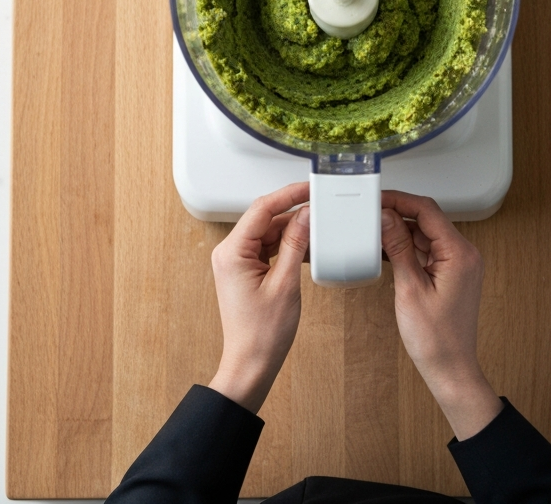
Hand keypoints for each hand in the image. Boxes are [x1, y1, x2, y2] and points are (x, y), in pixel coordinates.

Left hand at [208, 182, 309, 412]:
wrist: (251, 365)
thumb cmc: (262, 334)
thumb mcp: (286, 283)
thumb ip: (295, 243)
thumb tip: (306, 214)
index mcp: (232, 252)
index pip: (262, 208)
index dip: (289, 193)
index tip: (309, 186)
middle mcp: (230, 253)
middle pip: (265, 218)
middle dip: (294, 213)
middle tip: (320, 206)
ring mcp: (237, 262)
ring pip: (269, 232)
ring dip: (293, 231)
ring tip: (318, 230)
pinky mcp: (247, 270)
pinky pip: (269, 247)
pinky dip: (288, 245)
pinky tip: (307, 248)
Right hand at [381, 191, 502, 440]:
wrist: (451, 370)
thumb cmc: (436, 339)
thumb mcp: (409, 289)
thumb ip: (398, 248)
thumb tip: (386, 217)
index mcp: (459, 253)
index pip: (427, 210)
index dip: (400, 200)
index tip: (377, 198)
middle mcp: (464, 254)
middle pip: (427, 219)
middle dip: (398, 214)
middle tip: (369, 213)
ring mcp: (458, 263)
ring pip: (426, 233)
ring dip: (401, 231)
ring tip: (373, 231)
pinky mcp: (450, 273)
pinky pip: (427, 250)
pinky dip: (407, 247)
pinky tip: (387, 250)